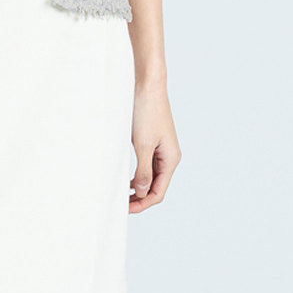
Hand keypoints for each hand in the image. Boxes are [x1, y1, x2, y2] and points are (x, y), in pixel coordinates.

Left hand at [130, 82, 179, 212]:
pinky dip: (137, 175)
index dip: (143, 203)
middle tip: (121, 205)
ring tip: (122, 196)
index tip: (125, 209)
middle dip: (140, 198)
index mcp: (171, 159)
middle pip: (156, 187)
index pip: (158, 192)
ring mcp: (161, 149)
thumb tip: (142, 193)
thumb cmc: (146, 111)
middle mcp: (169, 156)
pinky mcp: (152, 141)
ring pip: (151, 177)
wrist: (147, 84)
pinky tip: (126, 180)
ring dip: (138, 188)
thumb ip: (143, 170)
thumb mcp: (143, 144)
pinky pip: (147, 165)